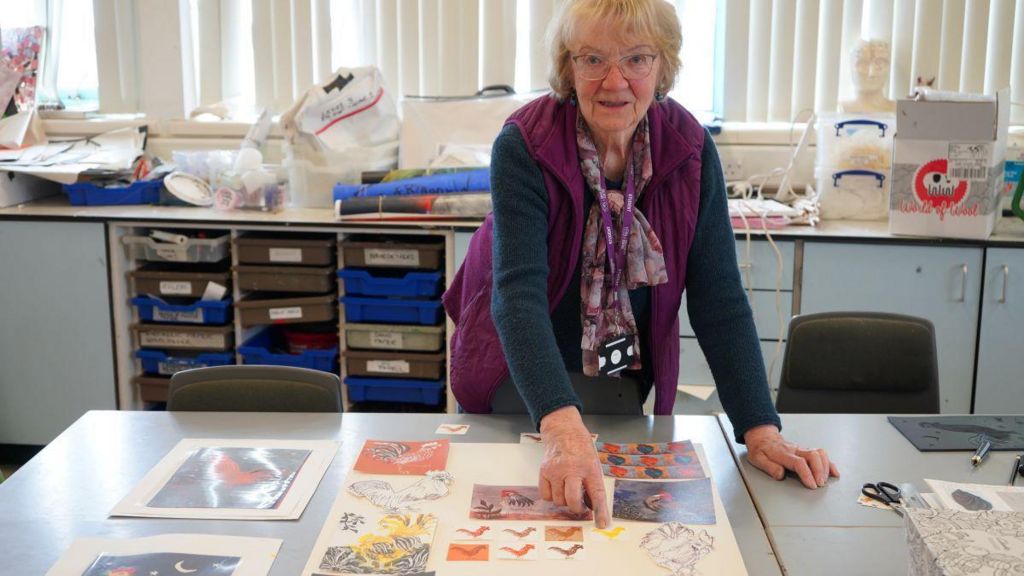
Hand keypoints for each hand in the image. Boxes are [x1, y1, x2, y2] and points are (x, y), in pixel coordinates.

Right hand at [538, 406, 610, 527]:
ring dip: (564, 500)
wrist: (563, 431)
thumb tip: (590, 507)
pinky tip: (557, 487)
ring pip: (558, 500)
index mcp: (589, 468)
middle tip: (579, 505)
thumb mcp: (593, 464)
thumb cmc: (580, 448)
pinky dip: (552, 496)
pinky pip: (546, 495)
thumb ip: (592, 484)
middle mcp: (572, 470)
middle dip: (577, 508)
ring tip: (567, 488)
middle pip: (572, 501)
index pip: (597, 494)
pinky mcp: (544, 472)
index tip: (602, 524)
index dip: (600, 512)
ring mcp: (555, 471)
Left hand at [743, 424, 839, 488]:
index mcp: (782, 453)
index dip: (806, 474)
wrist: (763, 437)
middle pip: (813, 456)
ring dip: (825, 467)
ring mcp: (801, 449)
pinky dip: (829, 463)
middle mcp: (794, 450)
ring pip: (819, 453)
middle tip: (819, 484)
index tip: (811, 485)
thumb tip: (780, 474)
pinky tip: (834, 472)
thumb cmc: (761, 449)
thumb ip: (768, 467)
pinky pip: (821, 454)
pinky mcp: (806, 450)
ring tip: (824, 480)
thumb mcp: (757, 458)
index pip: (798, 462)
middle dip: (819, 471)